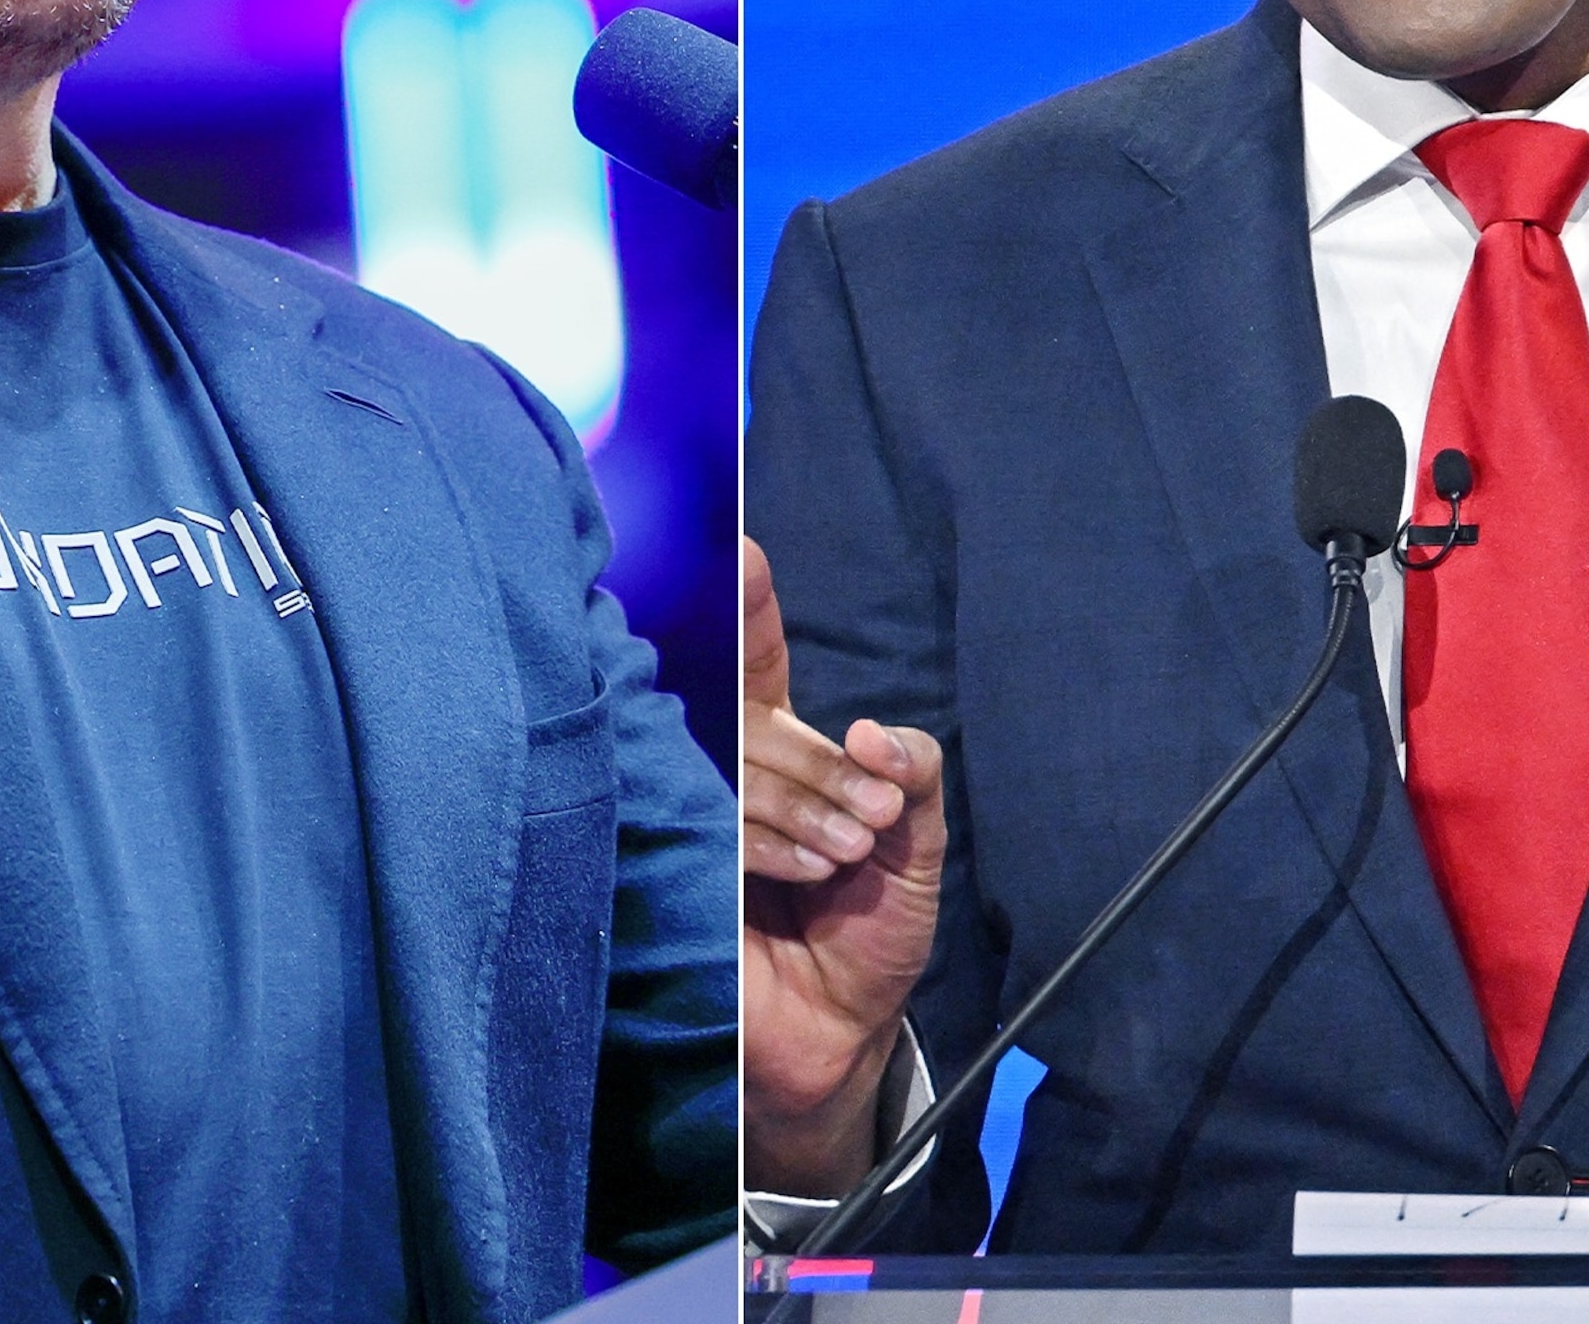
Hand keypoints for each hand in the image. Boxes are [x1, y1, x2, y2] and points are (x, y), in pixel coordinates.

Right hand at [741, 533, 945, 1195]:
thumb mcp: (916, 847)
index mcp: (778, 749)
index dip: (748, 605)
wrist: (834, 1036)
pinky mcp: (672, 867)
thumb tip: (870, 733)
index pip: (755, 660)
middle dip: (817, 764)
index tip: (742, 550)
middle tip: (870, 821)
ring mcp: (692, 815)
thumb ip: (912, 775)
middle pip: (750, 721)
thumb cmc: (868, 933)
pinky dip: (769, 845)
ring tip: (848, 857)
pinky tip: (808, 872)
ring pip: (735, 771)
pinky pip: (713, 826)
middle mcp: (725, 770)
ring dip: (802, 808)